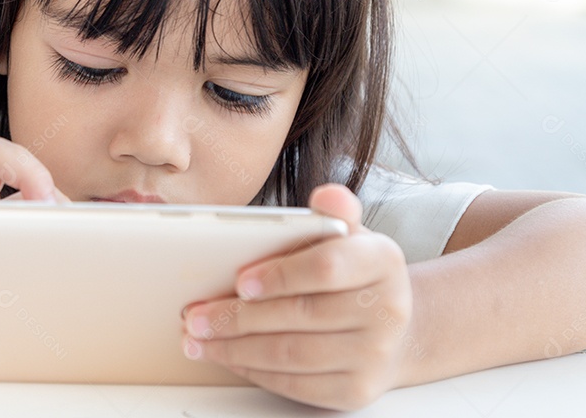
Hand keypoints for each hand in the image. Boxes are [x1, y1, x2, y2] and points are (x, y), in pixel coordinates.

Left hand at [180, 183, 412, 410]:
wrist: (391, 327)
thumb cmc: (353, 272)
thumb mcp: (348, 234)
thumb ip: (332, 212)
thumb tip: (326, 195)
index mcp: (382, 260)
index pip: (327, 267)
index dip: (280, 275)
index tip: (239, 281)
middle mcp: (387, 310)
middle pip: (301, 315)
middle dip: (238, 317)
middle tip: (195, 315)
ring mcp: (374, 355)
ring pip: (292, 355)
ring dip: (235, 347)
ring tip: (198, 338)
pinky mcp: (356, 390)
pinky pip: (295, 384)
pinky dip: (253, 370)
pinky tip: (227, 356)